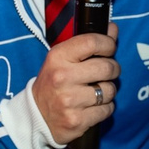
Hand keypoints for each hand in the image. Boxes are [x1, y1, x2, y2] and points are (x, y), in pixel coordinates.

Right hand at [32, 25, 120, 143]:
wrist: (36, 116)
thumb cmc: (53, 83)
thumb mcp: (63, 59)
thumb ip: (88, 44)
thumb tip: (112, 28)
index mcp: (58, 57)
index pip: (92, 42)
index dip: (108, 44)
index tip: (109, 49)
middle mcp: (62, 77)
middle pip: (107, 67)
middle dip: (113, 69)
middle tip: (107, 72)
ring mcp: (69, 100)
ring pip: (110, 90)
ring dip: (108, 91)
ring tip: (96, 91)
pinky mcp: (77, 120)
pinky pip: (107, 110)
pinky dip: (105, 108)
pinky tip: (93, 106)